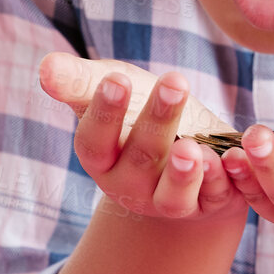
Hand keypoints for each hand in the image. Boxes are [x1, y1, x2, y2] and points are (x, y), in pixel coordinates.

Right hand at [39, 53, 246, 225]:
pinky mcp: (206, 204)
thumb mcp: (113, 88)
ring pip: (172, 194)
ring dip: (182, 172)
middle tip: (174, 81)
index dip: (104, 113)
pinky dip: (220, 183)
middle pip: (140, 156)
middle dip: (157, 120)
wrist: (189, 144)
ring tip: (192, 148)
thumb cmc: (139, 111)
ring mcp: (166, 200)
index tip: (116, 79)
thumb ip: (80, 81)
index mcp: (101, 158)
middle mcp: (129, 185)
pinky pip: (212, 199)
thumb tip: (45, 68)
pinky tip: (227, 160)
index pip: (94, 141)